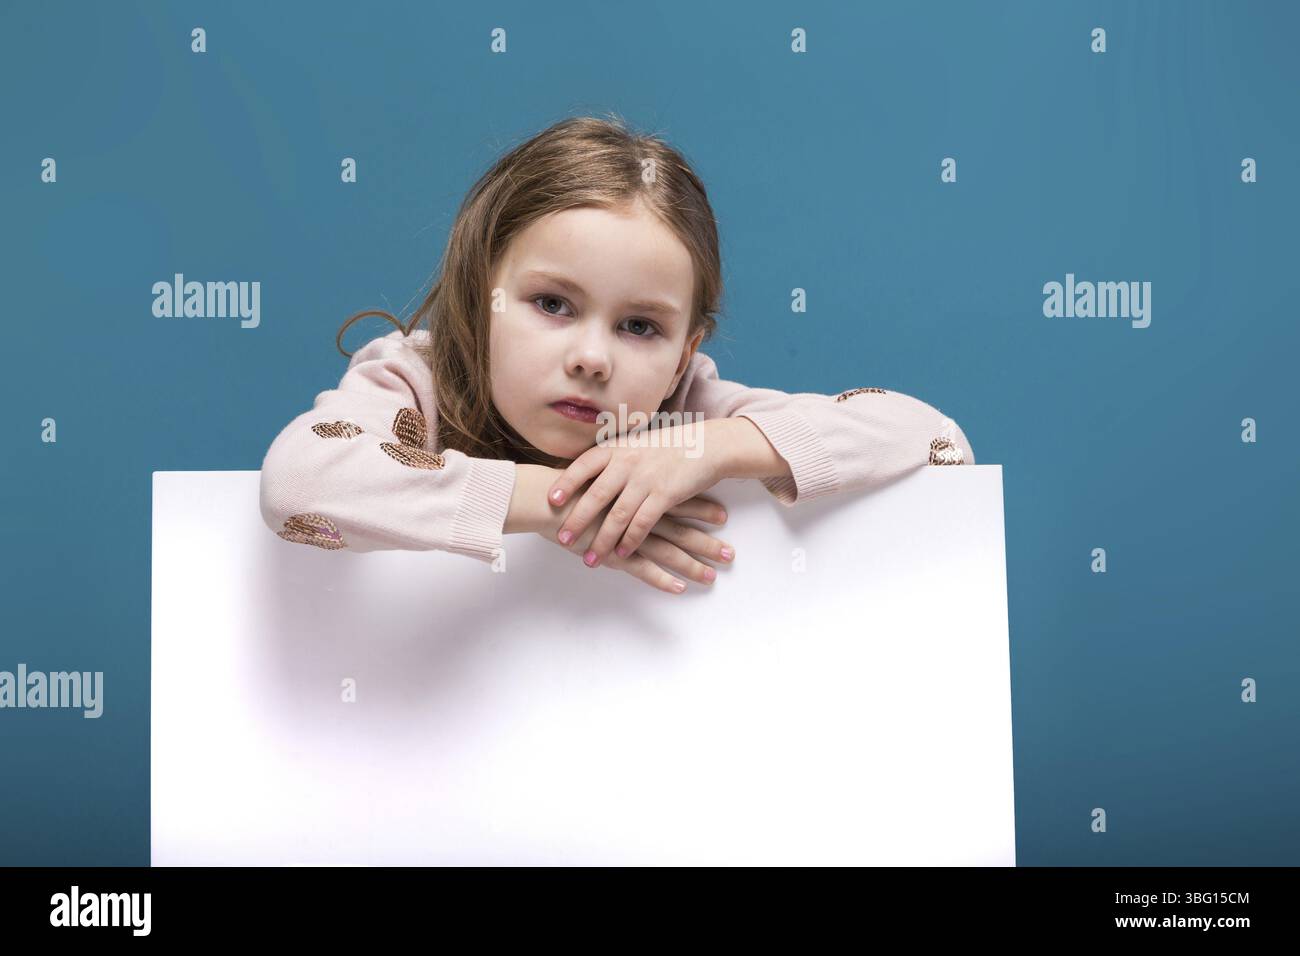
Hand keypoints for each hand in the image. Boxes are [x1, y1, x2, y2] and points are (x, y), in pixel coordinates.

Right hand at [543, 492, 733, 593]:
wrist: (544, 499)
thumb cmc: (568, 487)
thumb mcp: (599, 474)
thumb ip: (617, 478)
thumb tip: (628, 475)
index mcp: (638, 492)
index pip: (677, 501)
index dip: (701, 509)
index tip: (723, 515)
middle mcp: (639, 513)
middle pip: (681, 529)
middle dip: (706, 543)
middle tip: (730, 553)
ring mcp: (628, 535)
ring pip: (668, 552)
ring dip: (692, 565)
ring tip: (713, 575)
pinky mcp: (613, 553)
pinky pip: (644, 569)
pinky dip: (663, 579)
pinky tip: (680, 588)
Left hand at [547, 420, 728, 568]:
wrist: (708, 444)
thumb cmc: (669, 445)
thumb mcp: (636, 443)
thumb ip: (613, 456)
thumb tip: (586, 471)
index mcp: (617, 448)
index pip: (583, 465)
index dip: (566, 483)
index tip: (551, 500)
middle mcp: (627, 462)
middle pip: (595, 495)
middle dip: (578, 521)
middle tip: (563, 539)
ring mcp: (646, 478)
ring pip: (617, 515)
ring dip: (602, 540)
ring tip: (590, 559)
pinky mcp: (665, 495)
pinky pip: (642, 523)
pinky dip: (630, 541)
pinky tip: (622, 554)